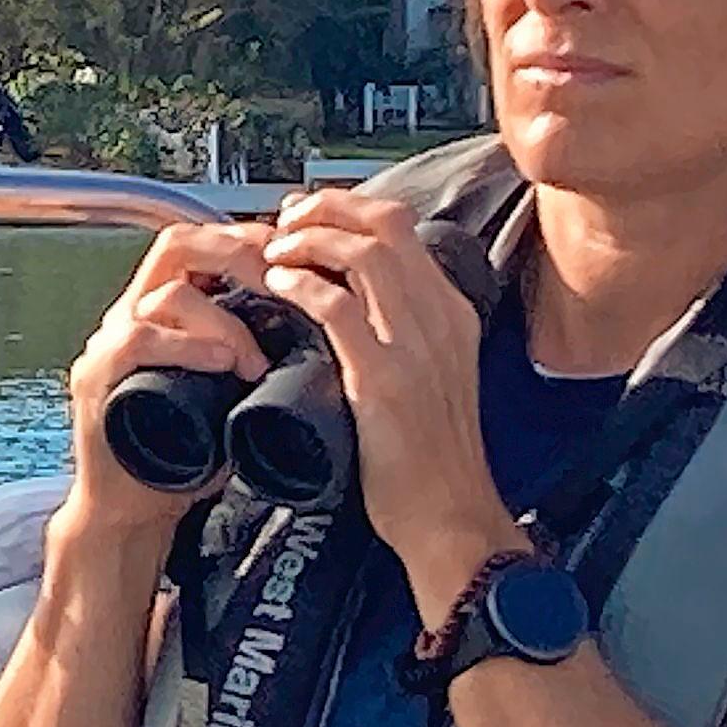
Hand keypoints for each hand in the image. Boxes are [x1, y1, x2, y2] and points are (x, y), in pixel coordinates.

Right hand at [60, 216, 277, 541]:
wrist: (132, 510)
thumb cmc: (185, 454)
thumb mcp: (231, 391)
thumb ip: (259, 353)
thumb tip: (329, 332)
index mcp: (165, 308)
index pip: (203, 242)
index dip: (250, 239)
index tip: (295, 259)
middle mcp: (133, 313)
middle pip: (179, 245)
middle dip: (237, 257)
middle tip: (281, 288)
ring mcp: (111, 343)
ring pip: (165, 294)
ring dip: (223, 320)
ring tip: (257, 359)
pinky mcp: (97, 377)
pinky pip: (138, 339)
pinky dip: (186, 345)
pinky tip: (222, 363)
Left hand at [258, 189, 513, 614]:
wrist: (451, 518)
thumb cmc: (430, 457)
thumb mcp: (433, 376)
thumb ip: (406, 332)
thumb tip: (351, 296)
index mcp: (452, 313)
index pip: (403, 228)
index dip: (348, 208)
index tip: (305, 214)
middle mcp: (440, 319)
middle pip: (384, 225)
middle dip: (325, 209)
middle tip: (282, 221)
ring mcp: (415, 348)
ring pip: (362, 255)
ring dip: (308, 241)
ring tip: (274, 250)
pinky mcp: (384, 381)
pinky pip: (339, 309)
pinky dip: (301, 286)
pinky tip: (278, 286)